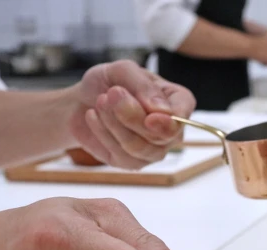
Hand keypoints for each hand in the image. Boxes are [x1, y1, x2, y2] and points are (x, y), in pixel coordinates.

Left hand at [67, 60, 195, 169]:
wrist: (84, 100)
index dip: (168, 122)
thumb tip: (160, 110)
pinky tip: (92, 115)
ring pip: (138, 147)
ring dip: (114, 123)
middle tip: (111, 94)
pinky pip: (120, 154)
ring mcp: (154, 150)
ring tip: (100, 101)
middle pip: (159, 135)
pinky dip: (102, 132)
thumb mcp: (123, 70)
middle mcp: (172, 131)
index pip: (183, 115)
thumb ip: (143, 86)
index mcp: (178, 102)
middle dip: (131, 115)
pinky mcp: (132, 163)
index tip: (150, 118)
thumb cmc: (109, 82)